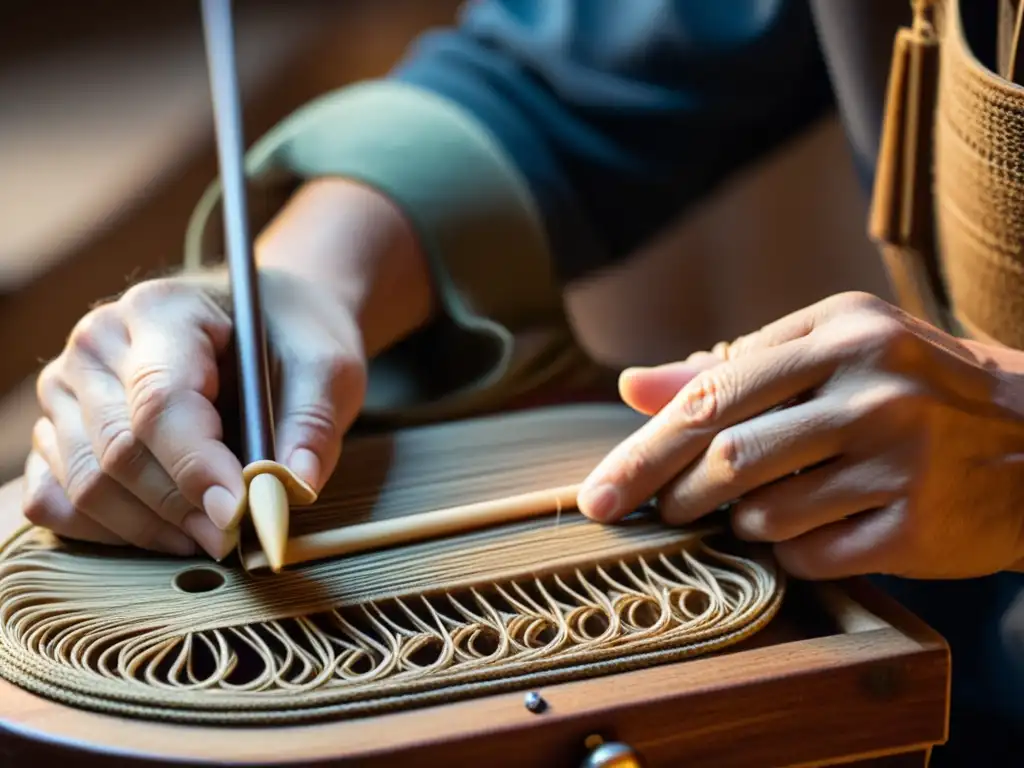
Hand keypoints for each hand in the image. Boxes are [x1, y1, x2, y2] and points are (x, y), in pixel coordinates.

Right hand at [23, 269, 365, 559]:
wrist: (265, 326)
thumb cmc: (291, 342)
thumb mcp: (326, 368)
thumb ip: (311, 425)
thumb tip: (292, 488)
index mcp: (161, 310)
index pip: (161, 400)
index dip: (196, 465)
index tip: (236, 512)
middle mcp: (98, 343)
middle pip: (119, 448)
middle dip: (181, 507)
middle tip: (235, 537)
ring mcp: (68, 388)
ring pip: (85, 482)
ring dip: (150, 527)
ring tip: (212, 536)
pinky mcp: (59, 431)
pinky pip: (56, 499)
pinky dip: (110, 531)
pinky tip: (169, 531)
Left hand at [577, 292, 1023, 579]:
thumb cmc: (910, 387)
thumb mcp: (829, 350)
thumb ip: (729, 368)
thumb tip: (632, 386)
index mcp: (839, 331)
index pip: (711, 394)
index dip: (644, 449)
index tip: (598, 494)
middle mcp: (873, 387)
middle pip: (728, 456)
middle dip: (671, 494)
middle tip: (648, 513)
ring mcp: (902, 456)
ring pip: (765, 512)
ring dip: (739, 522)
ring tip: (753, 509)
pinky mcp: (920, 522)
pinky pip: (812, 553)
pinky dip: (789, 550)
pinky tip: (805, 530)